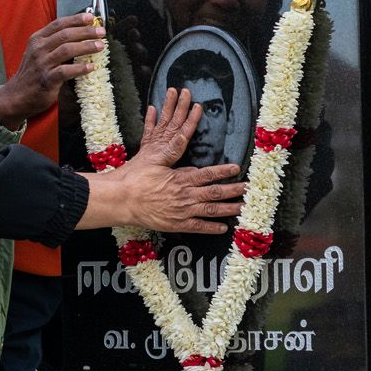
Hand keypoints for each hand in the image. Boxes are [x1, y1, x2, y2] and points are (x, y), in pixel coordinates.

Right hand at [0, 15, 104, 127]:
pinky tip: (91, 67)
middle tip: (101, 32)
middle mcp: (39, 49)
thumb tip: (77, 33)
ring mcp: (42, 64)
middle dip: (86, 31)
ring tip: (100, 46)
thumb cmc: (31, 74)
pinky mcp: (47, 79)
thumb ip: (53, 43)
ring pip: (67, 50)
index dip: (76, 19)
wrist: (17, 96)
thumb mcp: (38, 52)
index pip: (58, 24)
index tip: (90, 17)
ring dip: (86, 47)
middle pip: (65, 34)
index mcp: (37, 39)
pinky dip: (80, 68)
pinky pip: (66, 71)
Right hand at [102, 89, 244, 234]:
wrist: (122, 200)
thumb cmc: (136, 178)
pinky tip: (223, 228)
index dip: (224, 171)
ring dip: (228, 209)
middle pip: (215, 193)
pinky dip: (211, 228)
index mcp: (181, 178)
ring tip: (242, 208)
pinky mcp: (176, 224)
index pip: (208, 174)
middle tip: (248, 189)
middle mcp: (185, 195)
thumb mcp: (155, 159)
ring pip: (211, 210)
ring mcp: (182, 211)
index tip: (237, 169)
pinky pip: (198, 227)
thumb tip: (184, 142)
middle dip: (234, 191)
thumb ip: (173, 153)